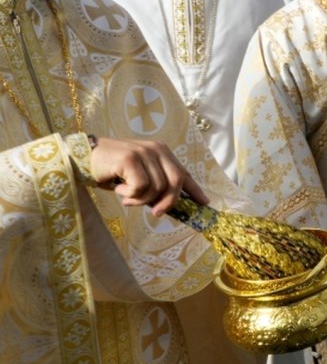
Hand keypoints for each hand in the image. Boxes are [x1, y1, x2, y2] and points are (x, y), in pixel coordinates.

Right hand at [89, 137, 205, 215]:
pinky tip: (118, 188)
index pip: (183, 173)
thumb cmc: (112, 170)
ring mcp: (144, 152)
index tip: (205, 203)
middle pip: (175, 182)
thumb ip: (154, 186)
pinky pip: (140, 186)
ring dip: (140, 199)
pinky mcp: (131, 158)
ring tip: (126, 195)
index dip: (194, 189)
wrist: (84, 157)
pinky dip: (129, 194)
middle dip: (168, 202)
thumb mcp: (138, 177)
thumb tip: (166, 206)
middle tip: (155, 213)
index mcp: (162, 153)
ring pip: (156, 188)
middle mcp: (157, 150)